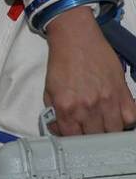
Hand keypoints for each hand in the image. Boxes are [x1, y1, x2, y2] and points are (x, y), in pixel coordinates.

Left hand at [44, 7, 135, 134]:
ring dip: (108, 131)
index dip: (73, 139)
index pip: (72, 137)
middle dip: (90, 137)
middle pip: (94, 137)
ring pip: (113, 132)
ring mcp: (108, 102)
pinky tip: (117, 116)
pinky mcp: (124, 94)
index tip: (74, 136)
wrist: (76, 39)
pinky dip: (125, 121)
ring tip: (103, 125)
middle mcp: (88, 107)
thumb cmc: (61, 62)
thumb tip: (59, 129)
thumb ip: (54, 112)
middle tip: (89, 130)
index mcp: (66, 107)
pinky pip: (130, 119)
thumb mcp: (49, 89)